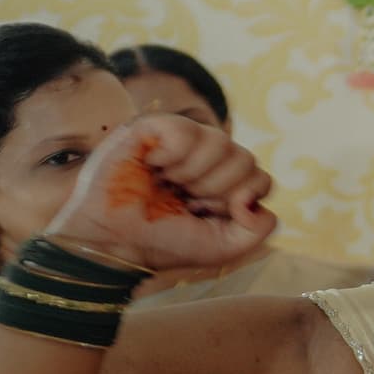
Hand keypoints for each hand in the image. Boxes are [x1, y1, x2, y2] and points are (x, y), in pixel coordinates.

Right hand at [46, 117, 275, 278]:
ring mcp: (181, 139)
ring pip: (223, 143)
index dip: (236, 202)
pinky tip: (154, 165)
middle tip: (182, 199)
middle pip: (246, 161)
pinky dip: (173, 155)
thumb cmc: (163, 242)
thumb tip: (253, 199)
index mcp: (224, 181)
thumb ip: (259, 228)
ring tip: (166, 183)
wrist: (113, 241)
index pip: (260, 180)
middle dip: (215, 191)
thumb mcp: (224, 246)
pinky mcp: (153, 127)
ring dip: (193, 175)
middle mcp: (207, 157)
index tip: (203, 214)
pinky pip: (187, 130)